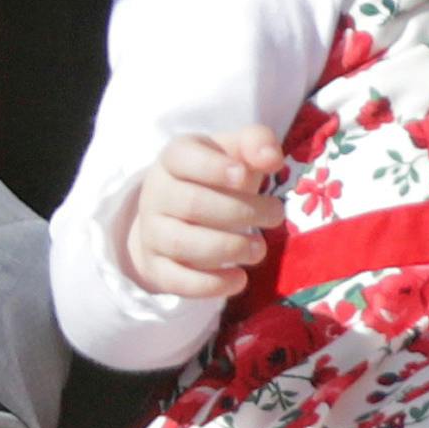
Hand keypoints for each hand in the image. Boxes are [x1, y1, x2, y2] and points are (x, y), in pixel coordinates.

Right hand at [117, 125, 284, 298]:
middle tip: (275, 215)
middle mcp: (156, 194)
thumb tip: (271, 159)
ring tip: (259, 249)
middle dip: (241, 212)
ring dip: (229, 248)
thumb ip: (256, 143)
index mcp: (174, 159)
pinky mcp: (157, 268)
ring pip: (184, 243)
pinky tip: (240, 278)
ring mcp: (152, 233)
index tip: (244, 175)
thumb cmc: (213, 180)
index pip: (183, 157)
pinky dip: (212, 284)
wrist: (172, 218)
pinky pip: (178, 281)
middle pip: (192, 204)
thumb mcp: (233, 153)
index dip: (214, 167)